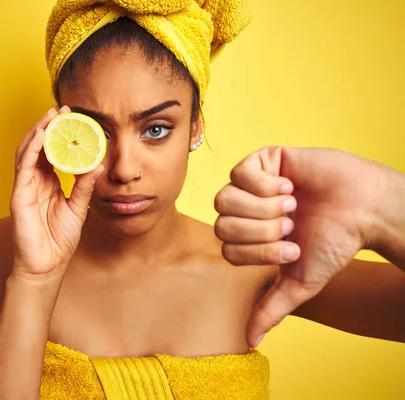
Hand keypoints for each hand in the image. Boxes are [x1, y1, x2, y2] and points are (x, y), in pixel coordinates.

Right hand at [10, 107, 103, 280]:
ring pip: (28, 152)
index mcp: (48, 184)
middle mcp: (34, 182)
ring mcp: (24, 187)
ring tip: (50, 115)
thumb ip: (85, 186)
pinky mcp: (19, 195)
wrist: (47, 266)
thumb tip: (97, 164)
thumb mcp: (78, 208)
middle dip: (48, 127)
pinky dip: (31, 149)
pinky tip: (40, 135)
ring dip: (38, 132)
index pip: (52, 153)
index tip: (73, 119)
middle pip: (39, 147)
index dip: (60, 136)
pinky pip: (24, 167)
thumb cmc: (59, 240)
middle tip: (62, 109)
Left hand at [213, 147, 386, 346]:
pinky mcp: (263, 160)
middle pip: (222, 224)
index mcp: (250, 238)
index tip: (293, 247)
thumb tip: (250, 341)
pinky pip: (240, 172)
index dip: (259, 253)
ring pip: (226, 199)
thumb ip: (271, 308)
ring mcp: (252, 184)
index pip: (228, 249)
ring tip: (292, 206)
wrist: (363, 210)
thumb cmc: (333, 243)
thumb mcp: (299, 282)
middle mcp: (246, 211)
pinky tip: (289, 187)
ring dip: (263, 208)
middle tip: (292, 225)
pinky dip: (265, 185)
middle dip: (262, 231)